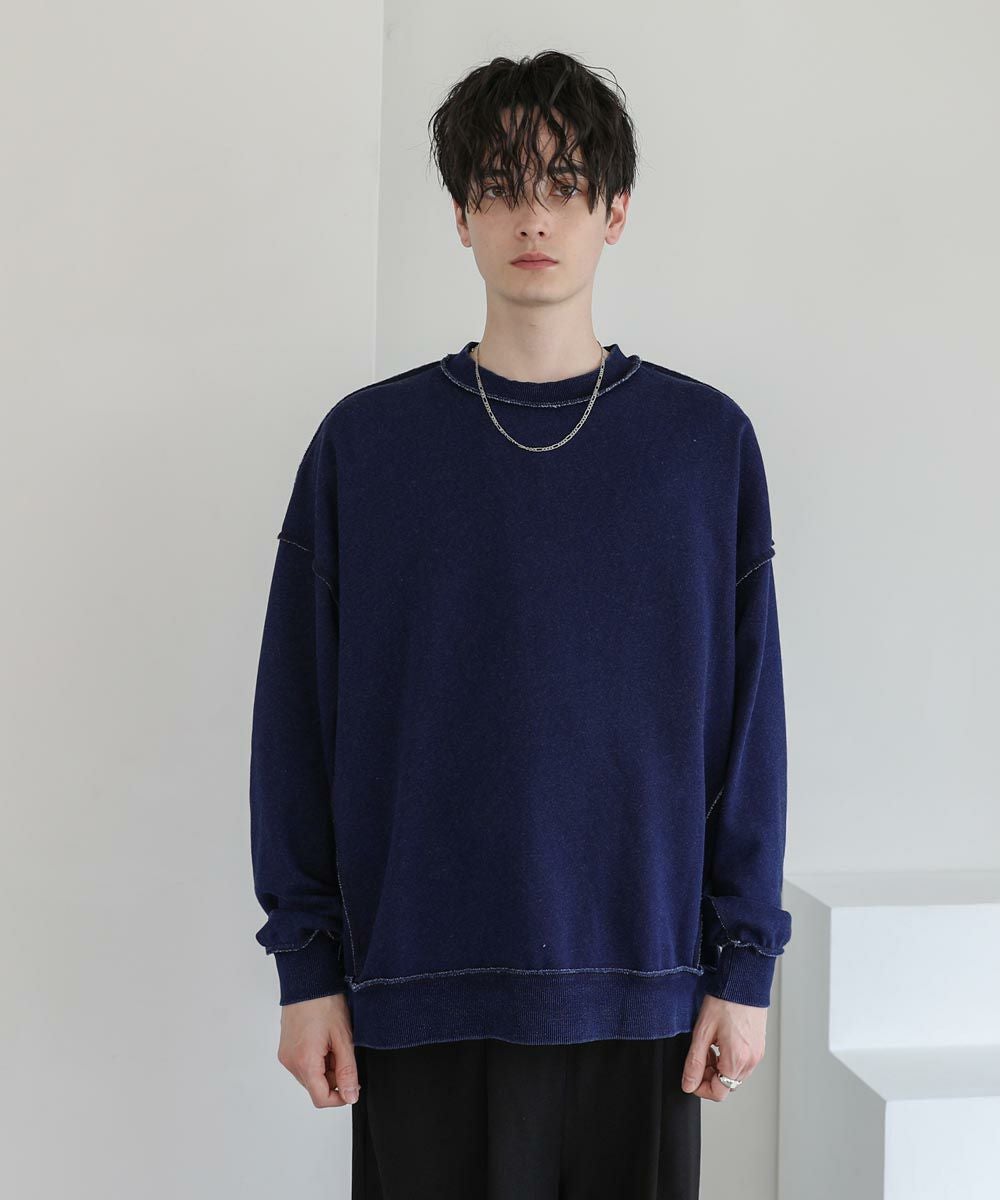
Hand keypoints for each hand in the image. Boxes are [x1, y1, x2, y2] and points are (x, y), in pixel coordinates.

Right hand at [276, 992, 359, 1107]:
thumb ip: (347, 1070)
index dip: (340, 1097)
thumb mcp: (343, 1037)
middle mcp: (290, 1062)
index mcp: (304, 1062)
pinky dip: (316, 1059)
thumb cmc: (325, 1003)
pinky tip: (324, 1040)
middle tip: (344, 1052)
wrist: (307, 980)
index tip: (353, 1084)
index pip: (321, 1098)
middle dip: (334, 1078)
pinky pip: (303, 1064)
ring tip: (334, 1042)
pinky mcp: (285, 1048)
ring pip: (310, 1076)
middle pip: (315, 1087)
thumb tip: (350, 1096)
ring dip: (325, 1068)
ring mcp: (286, 1055)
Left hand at [680, 993, 766, 1100]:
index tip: (691, 1076)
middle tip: (700, 1054)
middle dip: (709, 1075)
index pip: (718, 1093)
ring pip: (734, 1075)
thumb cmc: (724, 1002)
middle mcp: (751, 1061)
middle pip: (726, 1085)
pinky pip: (742, 1064)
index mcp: (737, 1060)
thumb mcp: (702, 1032)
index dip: (700, 1088)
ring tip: (710, 1045)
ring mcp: (757, 1055)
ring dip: (719, 1067)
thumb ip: (694, 1062)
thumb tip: (688, 1084)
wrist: (743, 983)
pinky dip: (729, 1059)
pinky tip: (721, 1042)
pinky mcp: (759, 1047)